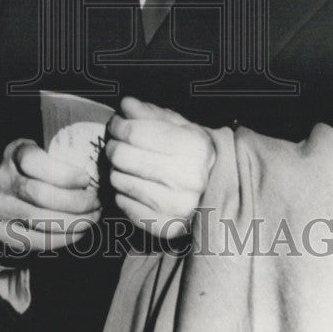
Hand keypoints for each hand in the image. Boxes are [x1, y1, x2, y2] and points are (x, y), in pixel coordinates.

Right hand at [0, 138, 101, 254]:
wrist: (12, 191)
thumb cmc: (39, 169)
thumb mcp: (47, 152)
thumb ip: (65, 156)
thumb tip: (99, 173)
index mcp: (13, 153)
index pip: (33, 161)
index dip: (63, 173)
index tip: (86, 180)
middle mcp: (0, 179)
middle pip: (40, 194)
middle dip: (76, 201)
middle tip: (97, 203)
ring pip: (39, 220)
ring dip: (74, 222)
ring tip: (93, 218)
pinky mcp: (1, 231)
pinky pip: (35, 240)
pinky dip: (62, 239)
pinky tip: (78, 232)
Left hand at [105, 97, 214, 238]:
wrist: (218, 191)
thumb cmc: (195, 155)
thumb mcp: (180, 127)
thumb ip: (152, 113)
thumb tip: (126, 105)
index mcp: (193, 148)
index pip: (135, 132)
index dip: (119, 125)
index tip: (117, 124)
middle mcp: (186, 178)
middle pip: (123, 156)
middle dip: (114, 146)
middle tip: (117, 144)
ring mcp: (175, 206)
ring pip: (119, 180)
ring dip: (118, 170)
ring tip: (129, 166)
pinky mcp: (164, 226)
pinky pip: (124, 205)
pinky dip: (123, 194)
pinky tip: (135, 186)